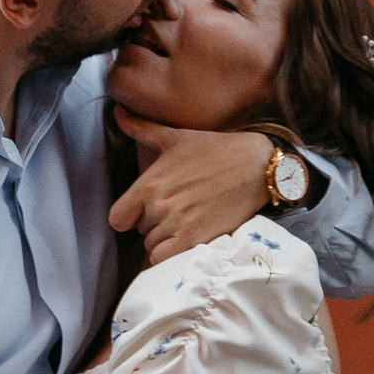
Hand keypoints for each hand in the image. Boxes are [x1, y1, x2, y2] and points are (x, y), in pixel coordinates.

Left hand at [107, 121, 271, 263]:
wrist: (255, 166)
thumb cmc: (214, 149)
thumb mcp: (175, 137)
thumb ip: (142, 129)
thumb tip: (118, 113)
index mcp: (149, 183)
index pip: (118, 218)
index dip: (129, 216)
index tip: (143, 211)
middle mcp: (159, 205)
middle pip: (140, 231)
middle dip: (153, 224)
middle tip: (176, 210)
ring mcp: (177, 224)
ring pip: (153, 246)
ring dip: (166, 239)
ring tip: (186, 223)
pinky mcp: (195, 238)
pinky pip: (165, 259)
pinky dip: (172, 255)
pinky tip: (186, 241)